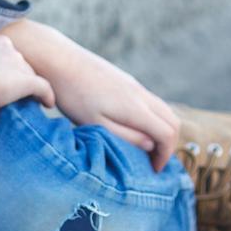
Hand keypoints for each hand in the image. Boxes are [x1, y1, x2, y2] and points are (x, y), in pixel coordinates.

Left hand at [0, 19, 180, 171]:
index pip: (167, 133)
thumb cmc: (72, 96)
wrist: (59, 60)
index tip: (154, 170)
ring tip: (144, 148)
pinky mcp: (125, 80)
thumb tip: (151, 145)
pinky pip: (149, 101)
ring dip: (161, 130)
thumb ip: (126, 136)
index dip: (166, 155)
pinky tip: (133, 128)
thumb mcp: (96, 124)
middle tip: (153, 162)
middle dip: (168, 144)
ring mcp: (134, 85)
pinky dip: (152, 118)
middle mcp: (140, 94)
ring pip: (162, 109)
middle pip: (172, 120)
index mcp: (135, 108)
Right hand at [0, 32, 55, 148]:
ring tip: (26, 100)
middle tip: (10, 90)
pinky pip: (43, 87)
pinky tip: (48, 104)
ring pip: (28, 74)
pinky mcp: (27, 80)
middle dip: (14, 74)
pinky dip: (47, 96)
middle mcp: (4, 44)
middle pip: (16, 59)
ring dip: (27, 86)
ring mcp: (16, 61)